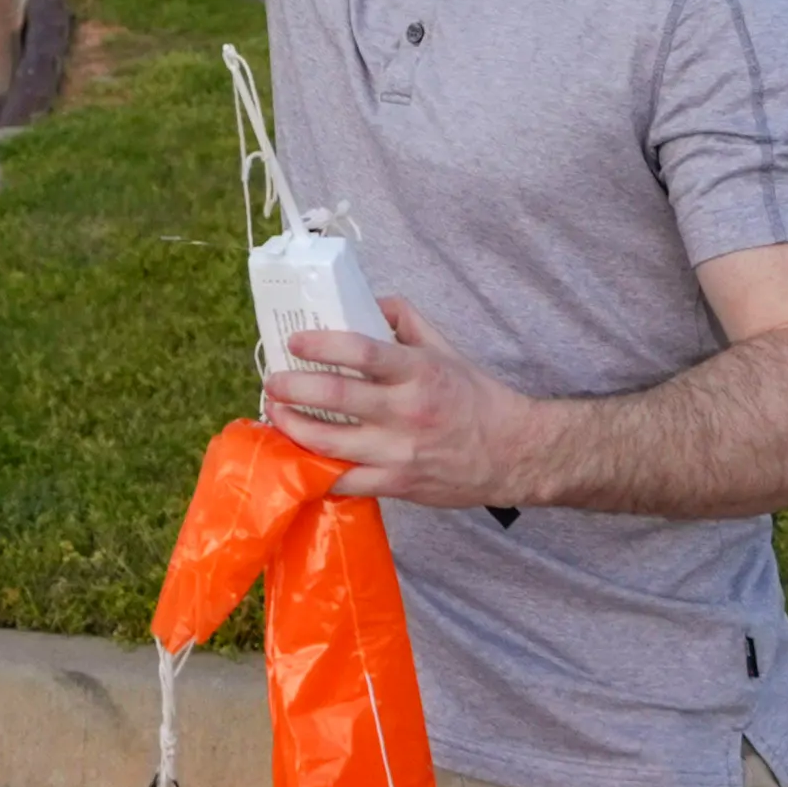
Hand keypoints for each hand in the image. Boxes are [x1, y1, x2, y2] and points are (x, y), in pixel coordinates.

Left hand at [262, 295, 544, 510]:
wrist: (513, 454)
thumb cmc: (475, 397)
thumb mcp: (445, 348)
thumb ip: (404, 319)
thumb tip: (366, 301)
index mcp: (418, 371)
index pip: (362, 351)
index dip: (322, 345)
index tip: (294, 342)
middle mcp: (406, 412)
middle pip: (336, 398)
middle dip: (293, 389)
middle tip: (273, 381)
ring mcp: (399, 453)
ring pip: (331, 444)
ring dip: (293, 429)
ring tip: (276, 415)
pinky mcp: (397, 485)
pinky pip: (345, 482)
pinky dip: (316, 471)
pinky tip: (297, 458)